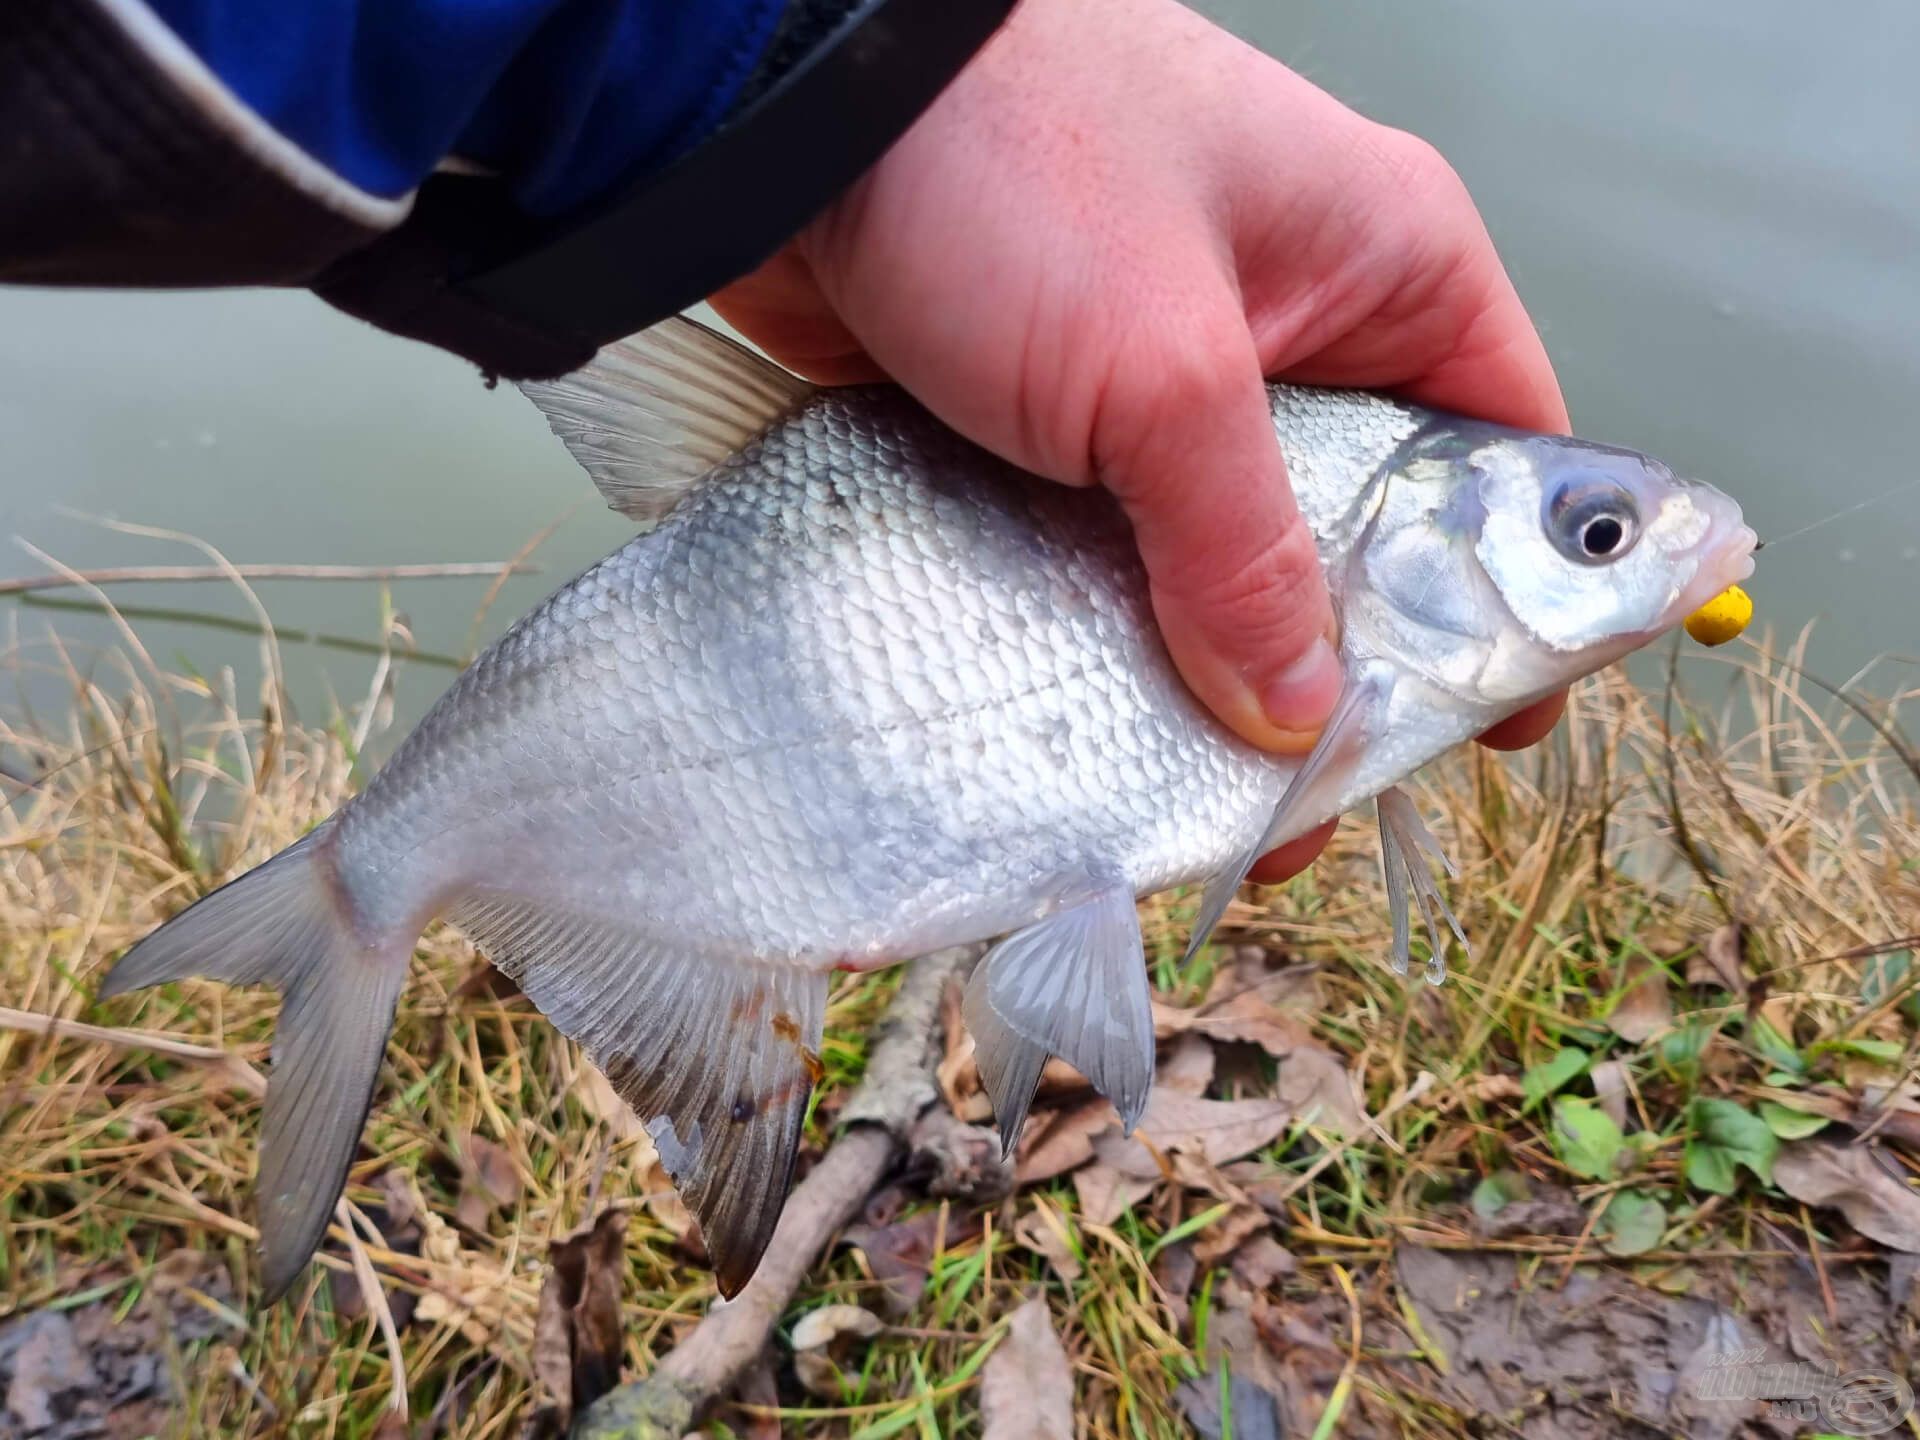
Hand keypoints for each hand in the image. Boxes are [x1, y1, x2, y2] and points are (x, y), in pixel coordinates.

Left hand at [713, 0, 1567, 880]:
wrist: (783, 115)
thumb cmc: (1006, 166)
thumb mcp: (1162, 373)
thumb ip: (1243, 553)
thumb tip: (1299, 708)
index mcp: (1378, 263)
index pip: (1502, 445)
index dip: (1511, 590)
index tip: (1492, 717)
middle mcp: (1289, 320)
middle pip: (1361, 527)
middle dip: (1340, 669)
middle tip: (1310, 802)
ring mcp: (1163, 370)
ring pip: (1224, 551)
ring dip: (1211, 668)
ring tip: (1200, 804)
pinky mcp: (1053, 416)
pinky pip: (1115, 546)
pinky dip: (1111, 629)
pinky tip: (1101, 727)